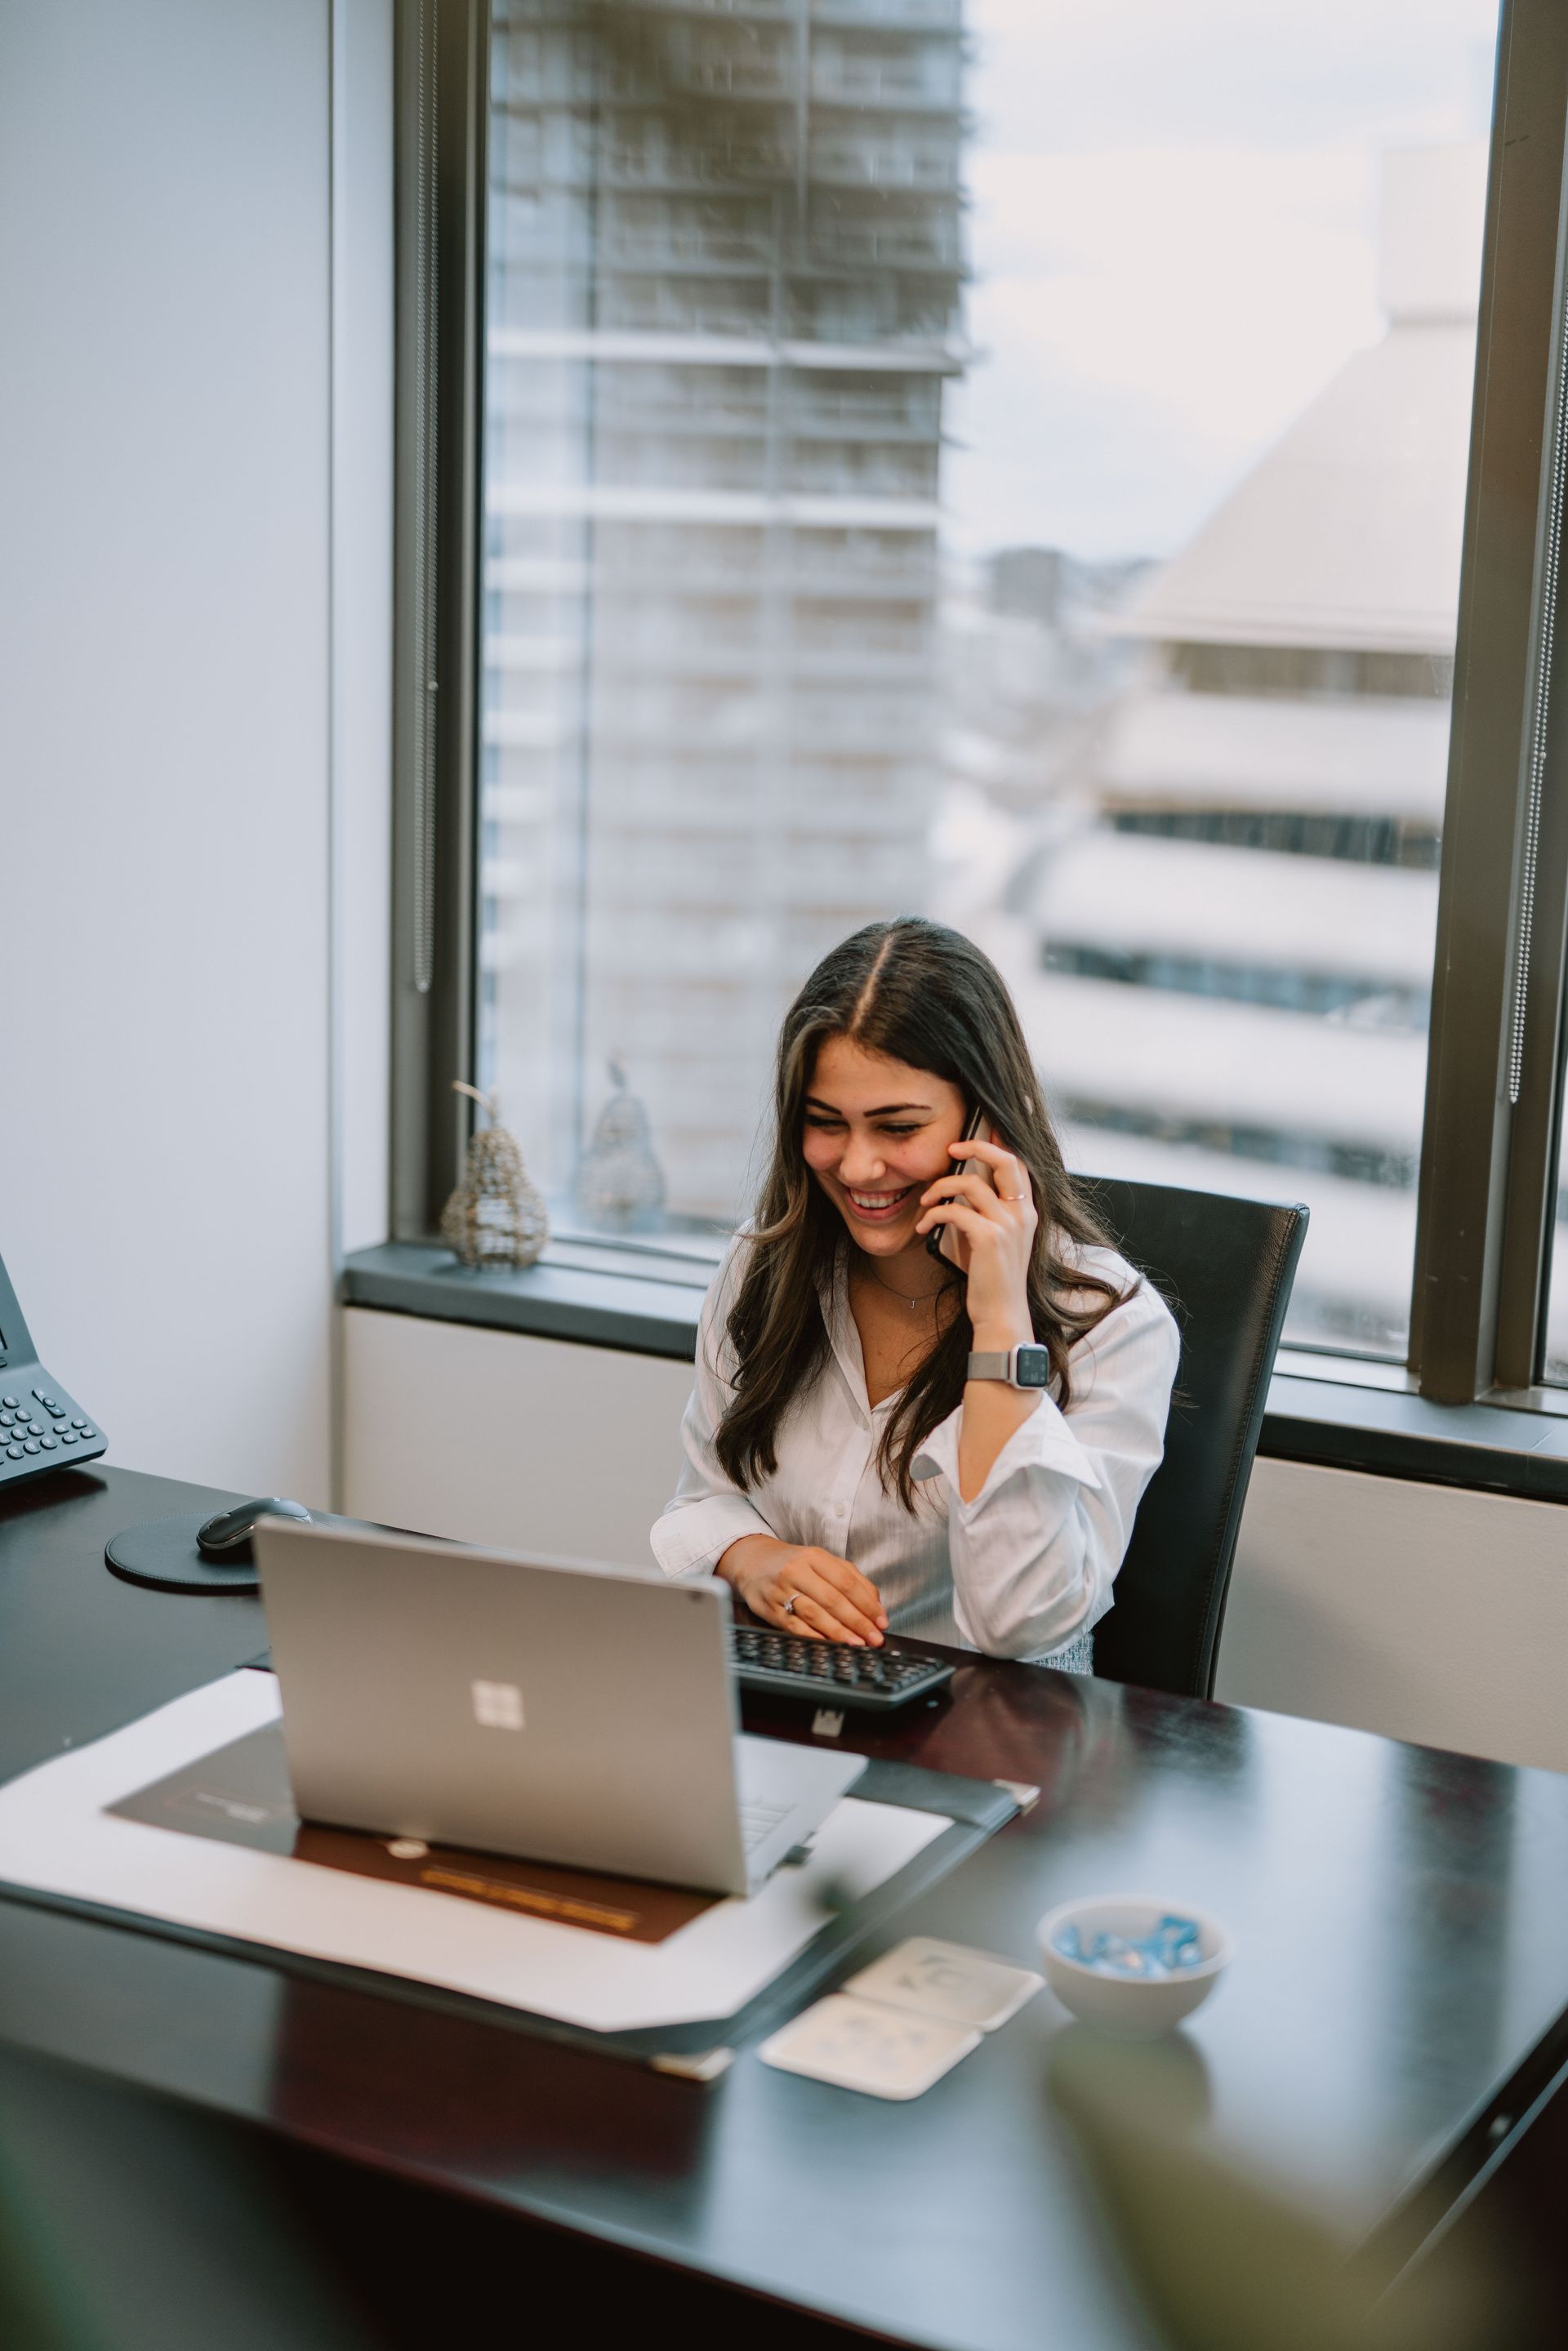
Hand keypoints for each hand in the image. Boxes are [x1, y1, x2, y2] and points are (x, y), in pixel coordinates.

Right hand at [718, 1535, 887, 1645]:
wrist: (752, 1562)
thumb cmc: (794, 1563)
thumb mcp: (821, 1561)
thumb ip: (851, 1577)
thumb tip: (875, 1604)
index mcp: (814, 1556)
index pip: (847, 1582)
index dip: (867, 1604)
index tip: (881, 1621)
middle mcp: (797, 1571)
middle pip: (833, 1599)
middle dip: (857, 1622)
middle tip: (874, 1638)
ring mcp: (781, 1591)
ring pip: (815, 1614)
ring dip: (839, 1632)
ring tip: (857, 1644)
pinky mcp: (770, 1609)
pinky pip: (795, 1627)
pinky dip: (814, 1637)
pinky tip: (829, 1645)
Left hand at [915, 1137, 1036, 1348]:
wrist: (1001, 1315)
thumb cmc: (993, 1280)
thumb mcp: (997, 1241)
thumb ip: (990, 1213)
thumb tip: (964, 1188)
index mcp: (1027, 1213)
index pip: (1019, 1165)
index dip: (998, 1144)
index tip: (975, 1136)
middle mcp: (1022, 1214)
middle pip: (1005, 1160)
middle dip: (976, 1147)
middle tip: (951, 1149)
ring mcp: (1008, 1225)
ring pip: (971, 1183)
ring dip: (941, 1188)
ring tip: (925, 1201)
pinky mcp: (989, 1238)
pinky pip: (954, 1211)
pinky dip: (933, 1214)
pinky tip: (923, 1225)